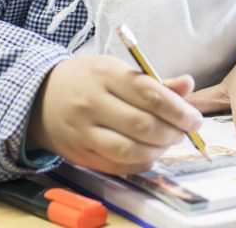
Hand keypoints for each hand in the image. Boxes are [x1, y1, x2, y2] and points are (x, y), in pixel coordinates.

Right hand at [26, 55, 202, 173]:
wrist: (40, 96)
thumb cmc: (88, 80)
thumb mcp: (118, 69)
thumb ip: (154, 81)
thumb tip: (188, 85)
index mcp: (106, 74)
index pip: (150, 94)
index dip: (178, 110)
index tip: (195, 119)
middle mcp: (92, 103)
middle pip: (143, 125)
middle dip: (172, 132)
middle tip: (184, 132)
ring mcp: (83, 131)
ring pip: (130, 150)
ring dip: (158, 150)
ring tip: (167, 142)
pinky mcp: (78, 154)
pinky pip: (116, 166)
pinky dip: (140, 164)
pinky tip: (149, 154)